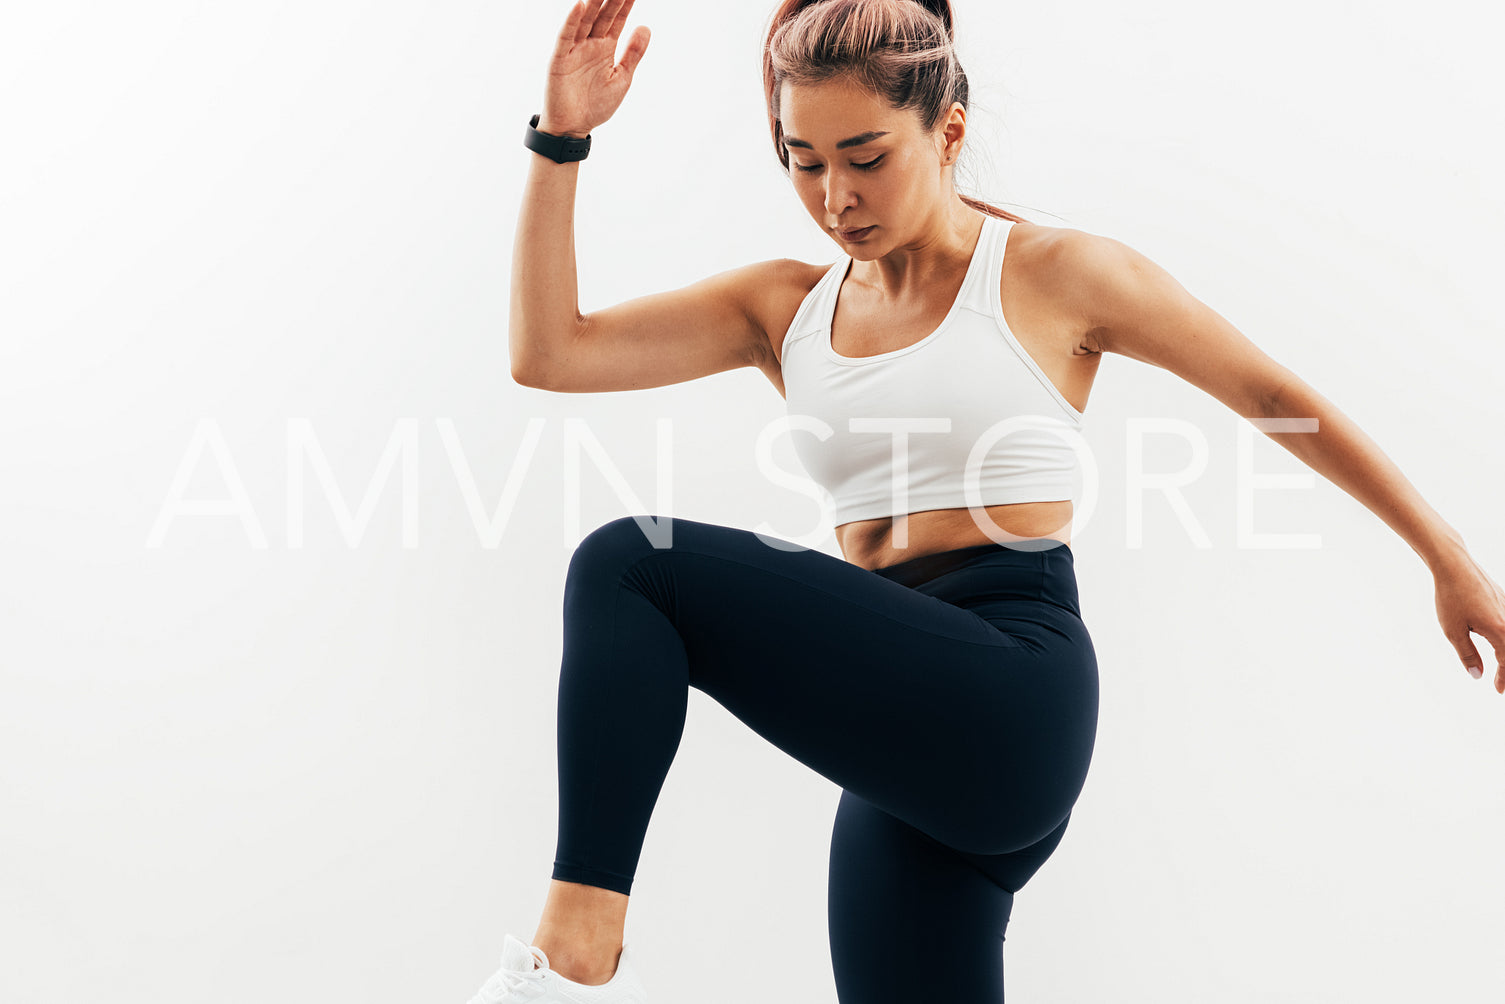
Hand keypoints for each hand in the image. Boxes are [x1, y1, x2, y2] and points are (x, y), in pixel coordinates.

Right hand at [541, 0, 650, 137]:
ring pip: (585, 21)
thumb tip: (646, 27)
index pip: (617, 20)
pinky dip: (572, 21)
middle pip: (602, 15)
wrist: (573, 128)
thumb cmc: (596, 106)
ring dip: (594, 3)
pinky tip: (580, 6)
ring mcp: (574, 50)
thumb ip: (633, 53)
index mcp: (605, 48)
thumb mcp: (622, 79)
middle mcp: (589, 44)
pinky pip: (566, 37)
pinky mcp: (559, 60)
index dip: (626, 4)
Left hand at [1431, 549, 1504, 691]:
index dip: (1504, 678)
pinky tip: (1500, 644)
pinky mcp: (1504, 600)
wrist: (1455, 566)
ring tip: (1501, 667)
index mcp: (1500, 630)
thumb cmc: (1451, 597)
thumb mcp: (1453, 631)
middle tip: (1502, 683)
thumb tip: (1477, 674)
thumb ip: (1467, 654)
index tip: (1499, 690)